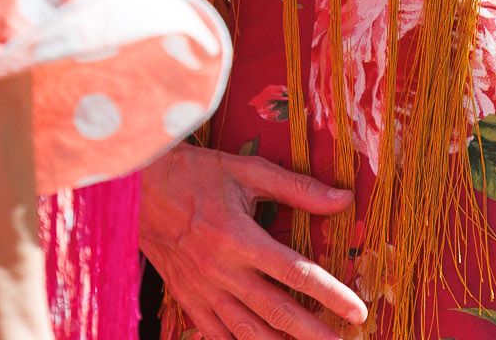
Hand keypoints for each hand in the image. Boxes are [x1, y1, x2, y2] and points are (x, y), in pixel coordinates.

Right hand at [139, 146, 367, 339]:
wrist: (138, 188)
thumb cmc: (197, 175)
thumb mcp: (249, 172)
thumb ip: (298, 189)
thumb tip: (343, 199)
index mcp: (241, 238)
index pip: (297, 273)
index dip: (331, 295)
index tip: (358, 311)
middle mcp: (223, 271)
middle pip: (278, 312)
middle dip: (314, 333)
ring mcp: (203, 290)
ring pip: (248, 332)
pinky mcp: (187, 299)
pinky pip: (216, 335)